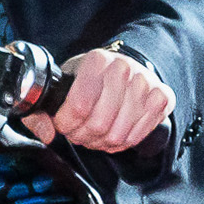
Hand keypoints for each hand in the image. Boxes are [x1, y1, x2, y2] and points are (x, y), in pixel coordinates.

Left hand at [30, 46, 174, 151]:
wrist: (125, 68)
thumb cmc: (90, 79)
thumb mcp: (61, 86)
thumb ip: (40, 111)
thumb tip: (46, 133)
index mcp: (97, 60)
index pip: (79, 107)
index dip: (66, 125)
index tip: (63, 124)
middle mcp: (124, 67)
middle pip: (99, 124)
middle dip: (83, 136)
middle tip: (79, 132)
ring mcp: (146, 83)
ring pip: (118, 135)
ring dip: (102, 142)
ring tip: (96, 134)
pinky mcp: (162, 98)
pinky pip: (138, 136)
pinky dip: (123, 143)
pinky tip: (115, 133)